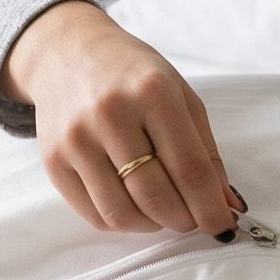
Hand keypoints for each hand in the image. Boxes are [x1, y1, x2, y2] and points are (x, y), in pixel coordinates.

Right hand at [2, 0, 242, 236]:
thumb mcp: (179, 95)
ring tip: (163, 211)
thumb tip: (226, 205)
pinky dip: (124, 222)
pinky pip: (95, 215)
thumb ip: (206, 150)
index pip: (189, 168)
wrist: (67, 54)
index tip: (223, 225)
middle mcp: (111, 114)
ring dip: (153, 225)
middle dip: (184, 220)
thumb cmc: (132, 75)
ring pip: (123, 213)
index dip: (210, 207)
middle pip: (155, 196)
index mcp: (152, 92)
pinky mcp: (53, 162)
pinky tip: (134, 205)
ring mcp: (76, 140)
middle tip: (193, 219)